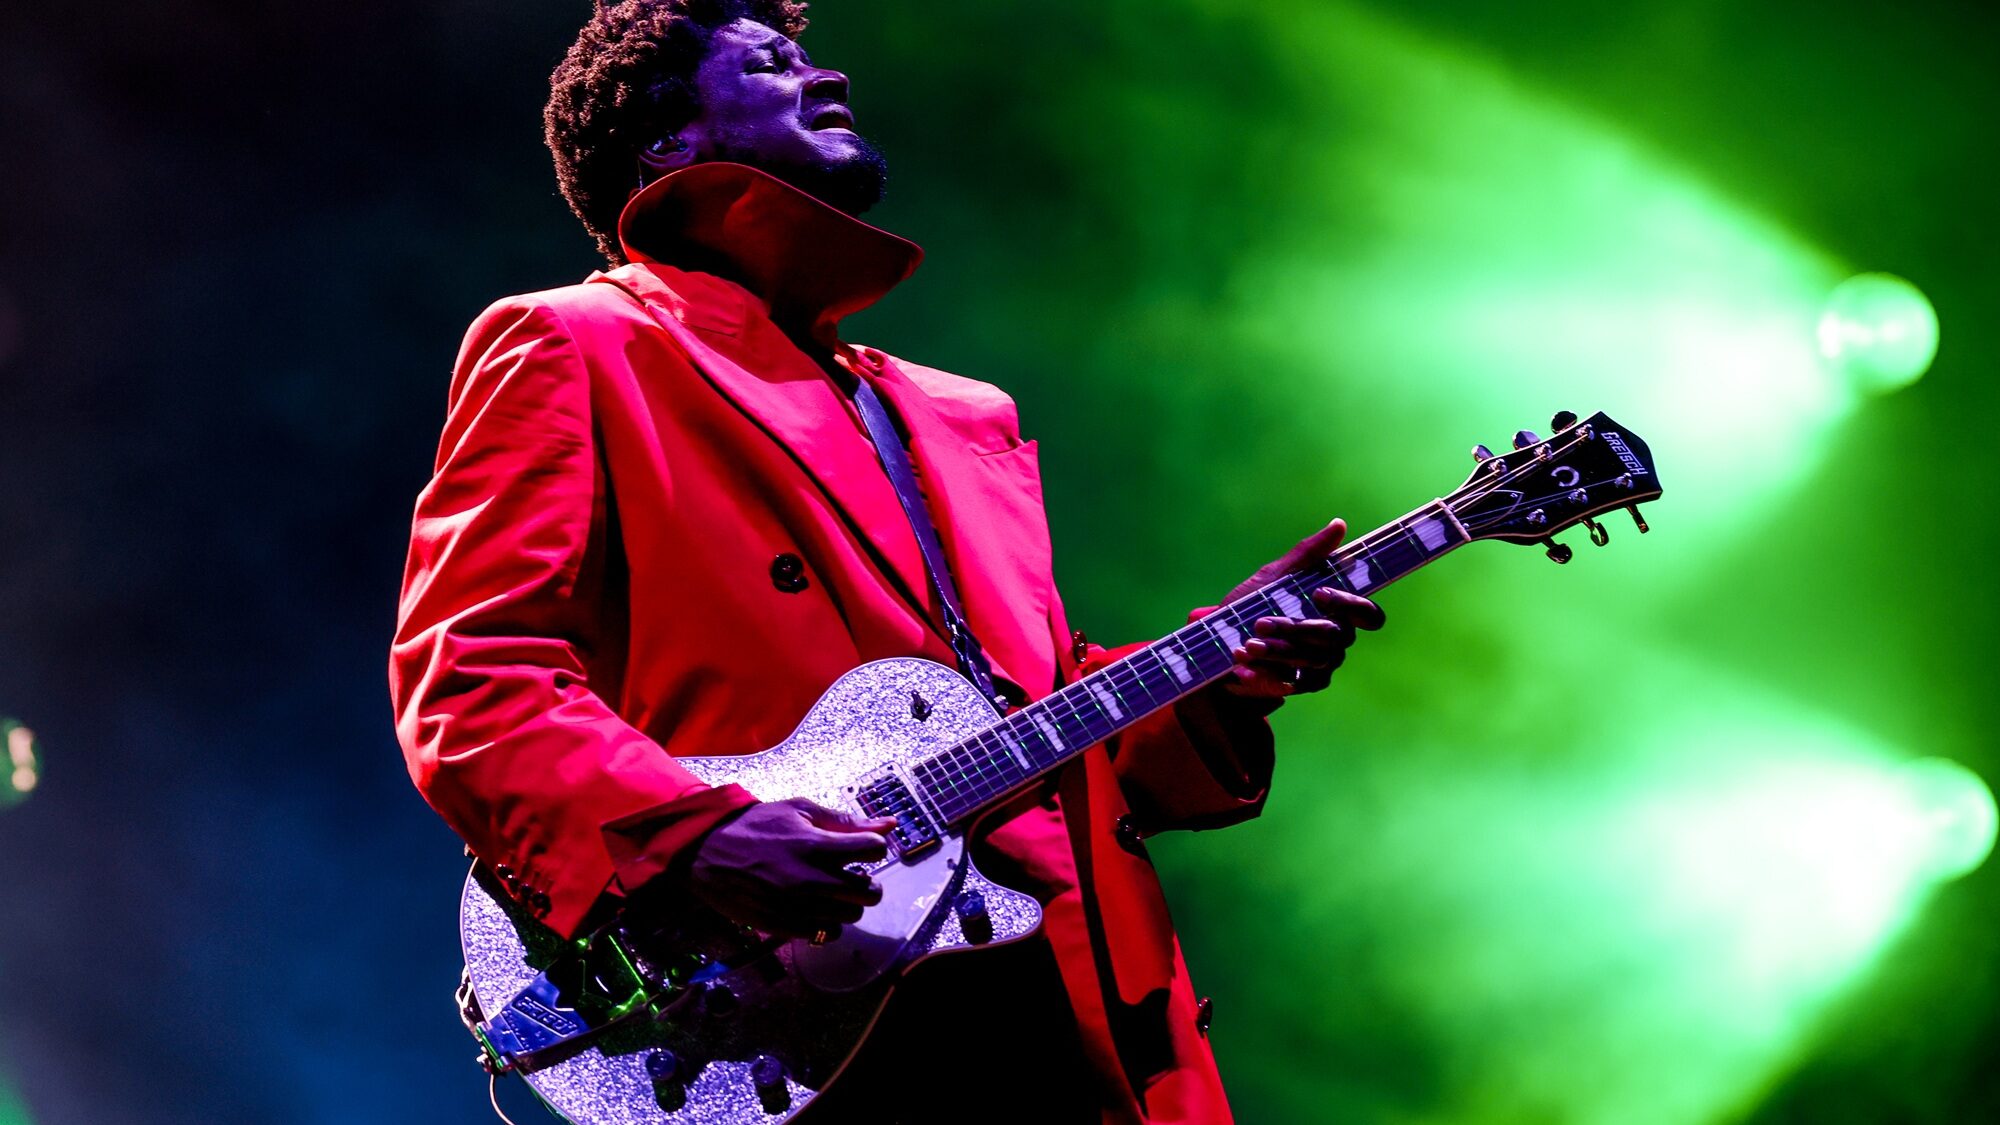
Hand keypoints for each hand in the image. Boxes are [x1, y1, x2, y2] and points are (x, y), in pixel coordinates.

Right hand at [685, 798, 897, 937]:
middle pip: (869, 893)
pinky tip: (813, 908)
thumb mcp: (799, 810)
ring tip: (829, 892)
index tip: (860, 849)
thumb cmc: (757, 826)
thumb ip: (845, 820)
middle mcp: (811, 879)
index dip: (872, 848)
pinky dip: (825, 923)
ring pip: (849, 918)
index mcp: (817, 844)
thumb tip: (889, 824)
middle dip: (866, 883)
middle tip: (852, 876)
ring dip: (846, 905)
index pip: (873, 850)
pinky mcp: (782, 927)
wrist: (707, 852)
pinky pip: (824, 935)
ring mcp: (797, 907)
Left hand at [1217, 518, 1384, 697]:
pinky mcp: (1299, 685)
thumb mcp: (1274, 576)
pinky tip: (1244, 667)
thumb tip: (1339, 525)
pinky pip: (1292, 682)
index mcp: (1336, 612)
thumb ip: (1308, 554)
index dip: (1352, 606)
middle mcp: (1336, 640)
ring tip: (1248, 646)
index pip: (1368, 614)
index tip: (1319, 594)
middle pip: (1334, 636)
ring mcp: (1321, 665)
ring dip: (1278, 651)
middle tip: (1261, 623)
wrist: (1218, 644)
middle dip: (1296, 628)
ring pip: (1312, 659)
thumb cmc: (1251, 606)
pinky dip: (1265, 674)